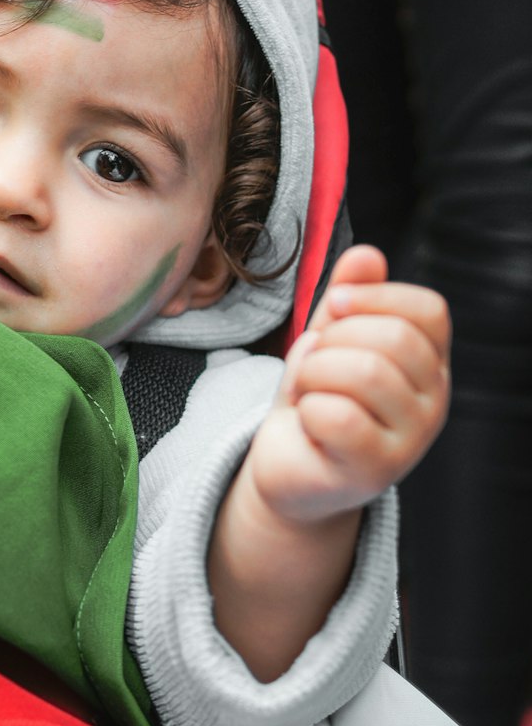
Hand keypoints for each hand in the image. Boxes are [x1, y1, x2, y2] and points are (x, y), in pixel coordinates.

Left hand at [247, 245, 450, 524]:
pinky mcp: (376, 470)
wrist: (292, 468)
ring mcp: (411, 441)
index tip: (333, 304)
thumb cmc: (317, 397)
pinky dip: (307, 408)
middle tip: (312, 363)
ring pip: (365, 373)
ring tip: (307, 390)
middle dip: (333, 338)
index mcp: (431, 362)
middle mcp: (434, 402)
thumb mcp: (329, 338)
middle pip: (394, 338)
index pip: (430, 310)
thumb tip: (367, 254)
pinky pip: (338, 416)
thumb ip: (349, 295)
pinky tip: (307, 422)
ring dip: (314, 372)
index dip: (376, 296)